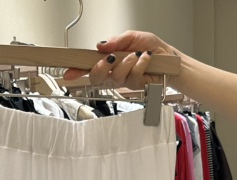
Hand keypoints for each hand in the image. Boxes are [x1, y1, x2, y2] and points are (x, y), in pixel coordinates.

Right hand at [63, 31, 177, 89]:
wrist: (169, 58)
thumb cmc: (151, 48)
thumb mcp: (132, 37)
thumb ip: (116, 41)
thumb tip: (101, 45)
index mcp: (108, 59)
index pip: (88, 65)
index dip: (77, 70)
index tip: (68, 73)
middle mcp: (113, 71)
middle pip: (96, 77)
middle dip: (101, 67)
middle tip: (110, 59)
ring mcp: (123, 80)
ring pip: (115, 77)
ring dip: (126, 63)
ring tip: (137, 54)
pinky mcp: (135, 86)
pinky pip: (132, 77)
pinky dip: (139, 65)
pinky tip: (145, 59)